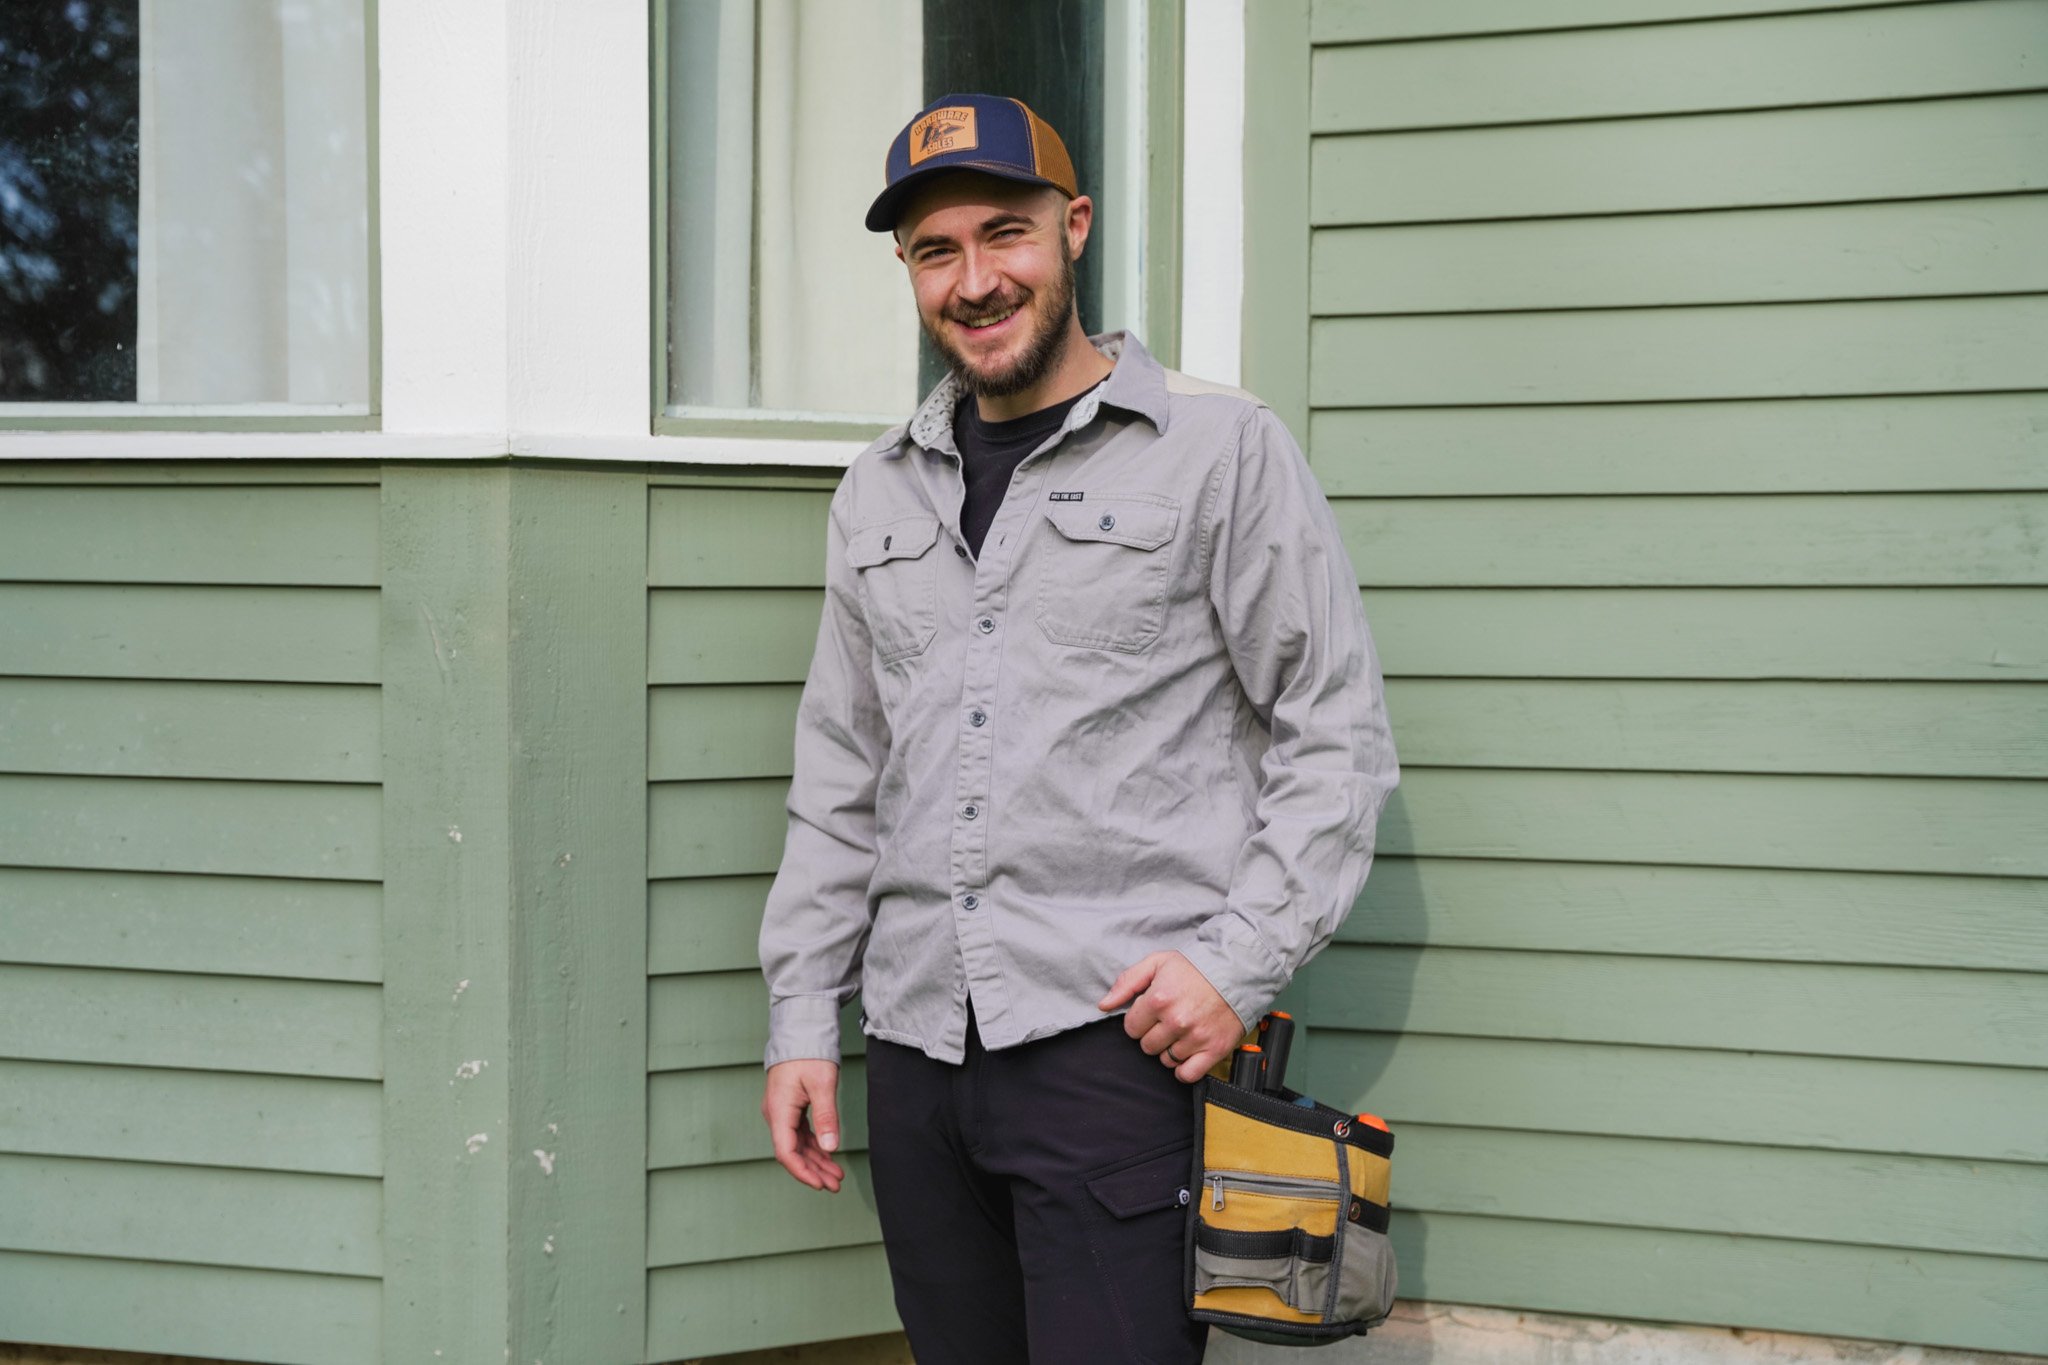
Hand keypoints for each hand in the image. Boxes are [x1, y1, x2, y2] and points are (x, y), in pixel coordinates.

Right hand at [761, 1059, 845, 1191]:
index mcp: (779, 1111)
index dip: (803, 1172)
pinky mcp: (790, 1107)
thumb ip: (826, 1117)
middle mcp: (776, 1114)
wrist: (799, 1030)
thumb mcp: (822, 1084)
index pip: (786, 1152)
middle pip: (792, 1152)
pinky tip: (828, 1155)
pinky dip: (815, 1146)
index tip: (821, 1185)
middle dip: (814, 1171)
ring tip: (836, 1175)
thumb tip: (830, 1148)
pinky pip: (800, 1134)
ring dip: (816, 1161)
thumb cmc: (808, 1053)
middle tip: (835, 1185)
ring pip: (797, 1144)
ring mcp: (782, 1111)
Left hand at [1098, 950, 1245, 1084]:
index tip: (1151, 1014)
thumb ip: (1127, 982)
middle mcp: (1176, 1021)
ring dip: (1170, 1050)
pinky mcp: (1214, 1050)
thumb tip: (1103, 1005)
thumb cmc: (1196, 968)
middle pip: (1147, 1046)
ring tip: (1182, 1032)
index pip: (1131, 1028)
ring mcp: (1195, 1038)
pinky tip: (1187, 1053)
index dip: (1139, 1021)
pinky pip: (1187, 1074)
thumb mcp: (1158, 963)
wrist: (1237, 972)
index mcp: (1159, 999)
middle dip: (1153, 1035)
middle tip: (1167, 1022)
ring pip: (1166, 1060)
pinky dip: (1184, 1068)